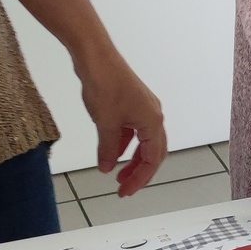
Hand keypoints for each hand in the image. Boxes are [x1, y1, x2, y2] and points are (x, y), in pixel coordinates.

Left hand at [78, 45, 168, 196]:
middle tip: (123, 187)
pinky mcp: (132, 102)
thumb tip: (106, 167)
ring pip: (143, 141)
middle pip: (153, 152)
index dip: (139, 179)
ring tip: (117, 173)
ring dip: (132, 159)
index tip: (124, 192)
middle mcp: (153, 115)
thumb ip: (108, 149)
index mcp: (153, 122)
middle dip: (139, 172)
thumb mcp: (106, 124)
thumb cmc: (106, 86)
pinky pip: (133, 130)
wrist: (96, 57)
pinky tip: (111, 150)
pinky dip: (124, 143)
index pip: (152, 160)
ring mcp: (143, 108)